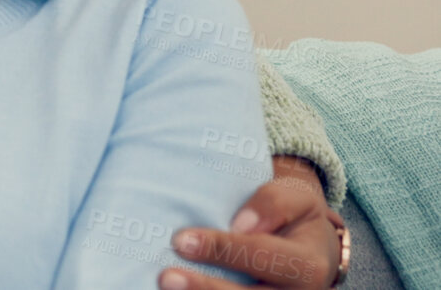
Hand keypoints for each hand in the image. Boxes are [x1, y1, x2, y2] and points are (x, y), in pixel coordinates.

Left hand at [159, 160, 340, 289]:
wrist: (312, 246)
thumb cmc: (296, 216)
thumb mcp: (296, 197)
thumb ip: (273, 204)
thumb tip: (241, 225)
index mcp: (309, 266)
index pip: (260, 256)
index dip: (222, 249)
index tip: (182, 241)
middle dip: (205, 288)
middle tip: (166, 277)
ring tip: (166, 287)